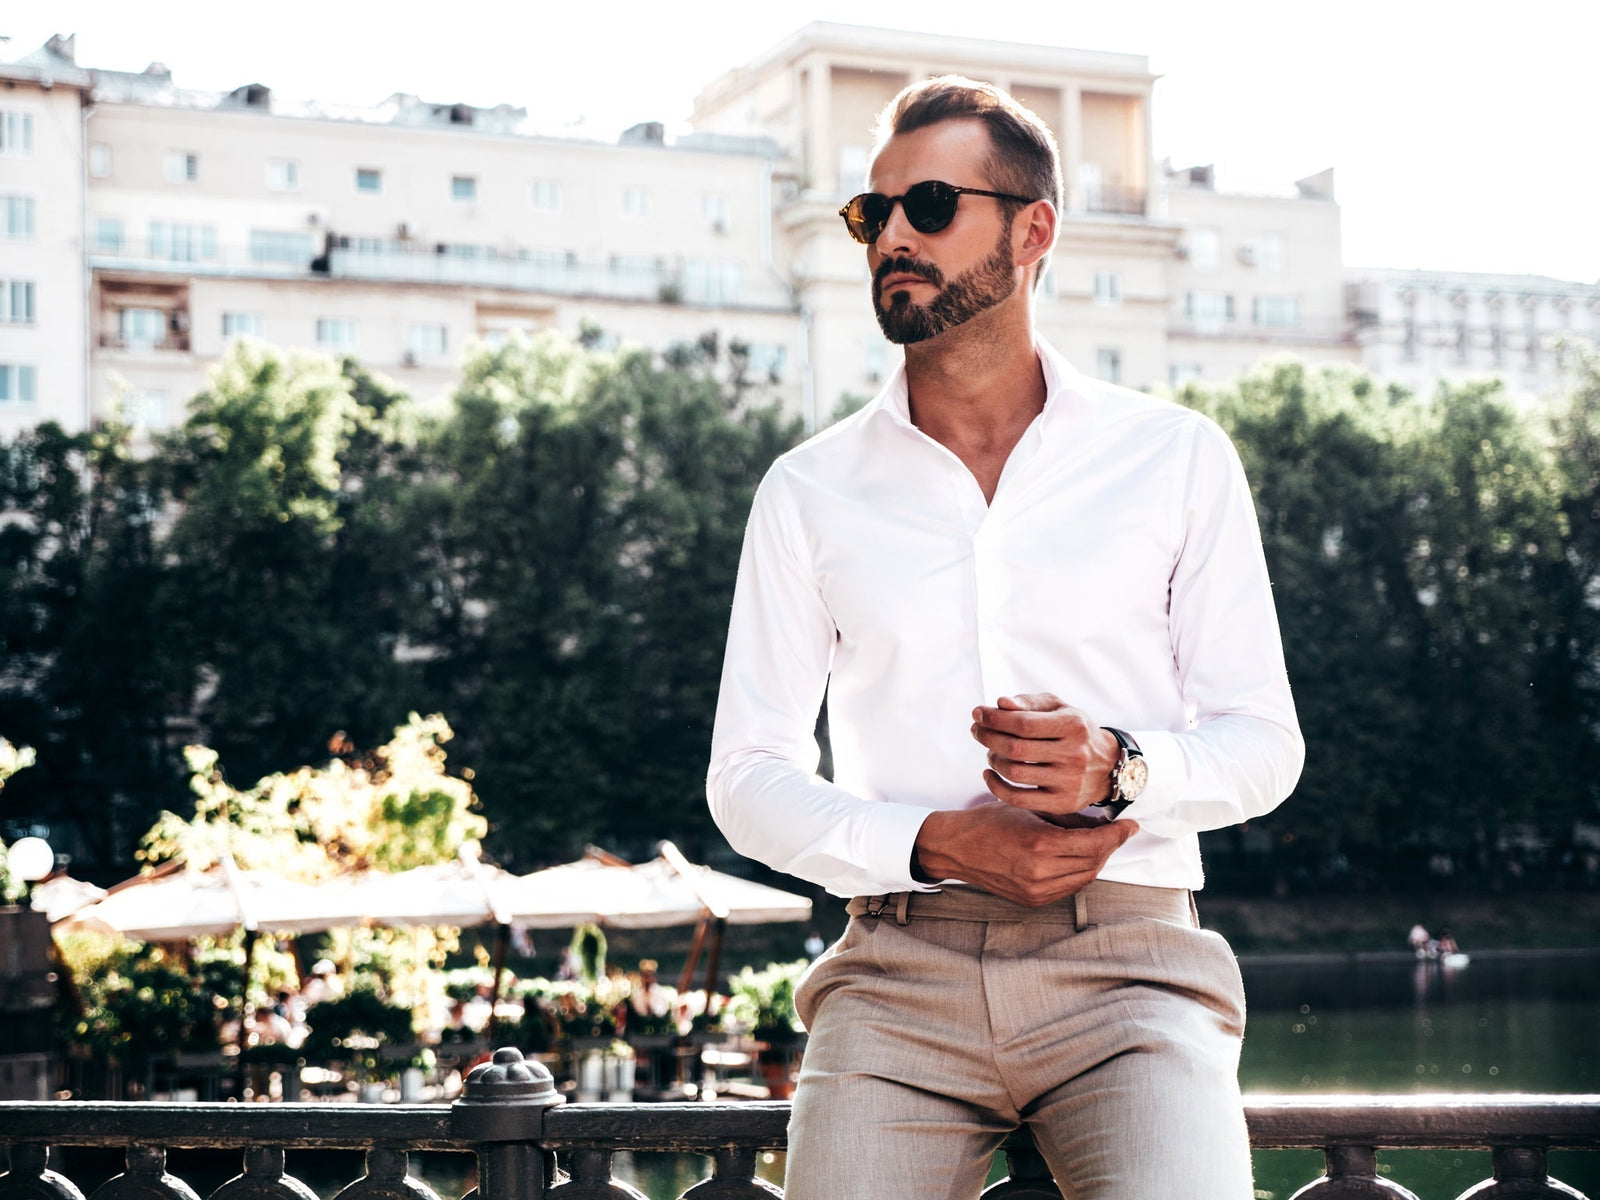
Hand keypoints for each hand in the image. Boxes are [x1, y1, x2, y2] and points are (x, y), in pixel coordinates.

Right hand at [913, 803, 1138, 905]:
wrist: (955, 848)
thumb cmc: (988, 822)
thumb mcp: (1029, 810)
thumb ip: (1065, 819)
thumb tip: (1098, 822)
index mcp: (1040, 844)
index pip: (1095, 843)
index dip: (1117, 834)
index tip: (1131, 825)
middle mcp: (1041, 871)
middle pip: (1094, 863)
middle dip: (1110, 846)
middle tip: (1118, 831)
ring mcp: (1036, 890)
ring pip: (1084, 878)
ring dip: (1097, 861)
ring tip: (1101, 843)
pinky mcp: (1032, 900)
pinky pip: (1068, 887)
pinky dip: (1080, 872)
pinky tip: (1080, 858)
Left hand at [971, 693, 1120, 814]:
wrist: (1108, 766)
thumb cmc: (1074, 731)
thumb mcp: (1060, 708)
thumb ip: (1030, 703)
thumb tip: (999, 703)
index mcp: (1073, 725)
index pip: (1023, 723)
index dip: (994, 718)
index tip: (978, 713)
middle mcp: (1074, 754)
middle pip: (1015, 748)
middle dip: (988, 737)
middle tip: (977, 730)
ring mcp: (1069, 782)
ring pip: (1014, 772)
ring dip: (993, 759)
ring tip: (990, 751)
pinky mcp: (1062, 804)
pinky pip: (1018, 799)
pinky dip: (996, 787)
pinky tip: (990, 773)